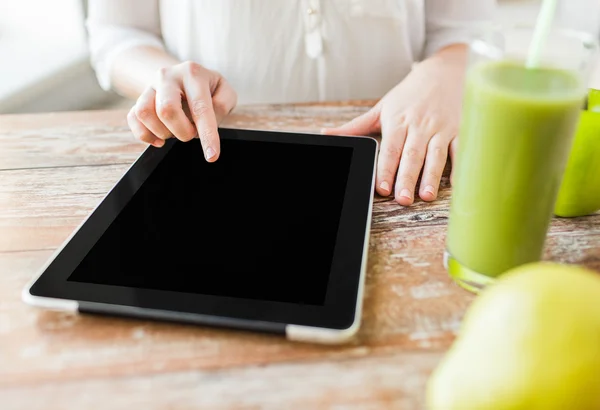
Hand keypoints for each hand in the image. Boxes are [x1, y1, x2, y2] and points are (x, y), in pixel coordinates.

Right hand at [127, 61, 237, 161]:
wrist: (182, 76)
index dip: (207, 134)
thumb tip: (210, 119)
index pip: (200, 107)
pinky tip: (160, 139)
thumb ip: (223, 104)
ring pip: (145, 113)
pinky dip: (145, 135)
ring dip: (163, 132)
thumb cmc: (207, 88)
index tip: (212, 156)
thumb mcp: (224, 91)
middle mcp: (168, 76)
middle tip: (192, 133)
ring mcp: (150, 86)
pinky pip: (133, 119)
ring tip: (176, 131)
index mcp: (193, 73)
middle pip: (167, 110)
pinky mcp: (138, 99)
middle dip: (182, 131)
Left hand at [323, 45, 466, 204]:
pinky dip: (459, 166)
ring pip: (436, 155)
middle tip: (402, 199)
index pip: (391, 149)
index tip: (382, 188)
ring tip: (426, 196)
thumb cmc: (410, 93)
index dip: (386, 169)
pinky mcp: (461, 128)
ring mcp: (442, 127)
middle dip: (407, 178)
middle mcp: (420, 125)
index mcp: (398, 121)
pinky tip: (455, 184)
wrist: (445, 70)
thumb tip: (326, 134)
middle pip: (412, 156)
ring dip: (431, 177)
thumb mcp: (381, 107)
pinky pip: (460, 149)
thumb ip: (356, 126)